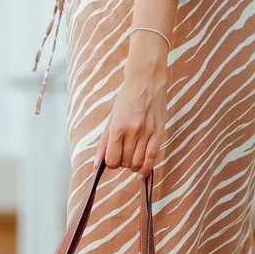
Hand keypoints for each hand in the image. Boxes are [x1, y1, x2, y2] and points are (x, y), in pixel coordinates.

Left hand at [104, 34, 168, 176]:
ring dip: (133, 166)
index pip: (112, 160)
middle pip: (125, 162)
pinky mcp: (159, 131)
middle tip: (123, 155)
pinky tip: (142, 173)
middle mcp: (133, 131)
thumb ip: (104, 143)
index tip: (112, 159)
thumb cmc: (126, 99)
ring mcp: (147, 132)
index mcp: (117, 127)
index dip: (110, 163)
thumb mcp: (111, 119)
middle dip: (122, 163)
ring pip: (138, 163)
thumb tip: (95, 166)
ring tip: (132, 158)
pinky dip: (146, 168)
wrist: (146, 80)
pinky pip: (153, 157)